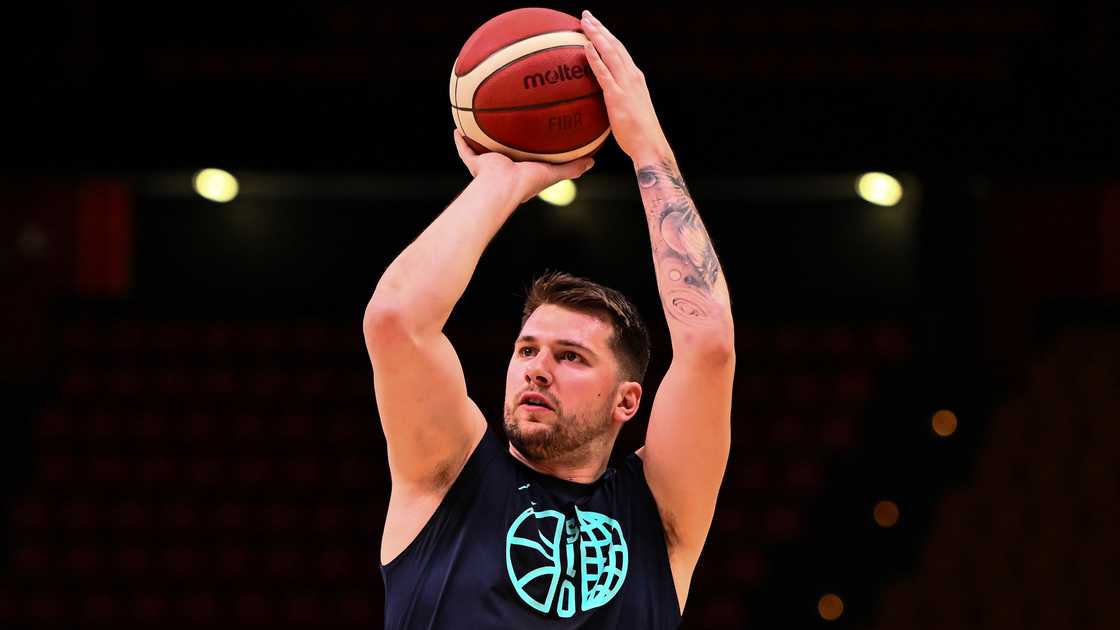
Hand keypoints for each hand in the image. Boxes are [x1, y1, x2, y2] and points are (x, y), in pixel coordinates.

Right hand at [453, 130, 593, 203]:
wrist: (502, 187)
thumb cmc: (527, 183)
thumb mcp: (553, 173)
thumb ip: (572, 168)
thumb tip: (592, 161)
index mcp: (520, 173)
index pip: (525, 161)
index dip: (528, 152)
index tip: (531, 141)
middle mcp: (502, 170)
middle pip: (503, 153)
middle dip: (504, 143)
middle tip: (507, 129)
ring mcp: (487, 167)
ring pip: (482, 150)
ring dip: (481, 139)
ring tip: (481, 121)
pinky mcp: (474, 164)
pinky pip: (465, 150)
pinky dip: (461, 140)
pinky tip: (458, 127)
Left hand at [580, 10, 671, 163]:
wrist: (650, 145)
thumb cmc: (639, 134)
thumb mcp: (629, 110)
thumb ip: (619, 99)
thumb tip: (606, 100)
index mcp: (635, 78)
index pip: (620, 51)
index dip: (607, 36)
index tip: (596, 26)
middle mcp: (632, 75)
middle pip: (615, 45)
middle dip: (600, 28)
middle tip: (586, 15)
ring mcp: (626, 84)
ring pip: (610, 52)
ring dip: (596, 35)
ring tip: (583, 22)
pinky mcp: (617, 96)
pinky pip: (604, 72)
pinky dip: (595, 57)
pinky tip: (586, 46)